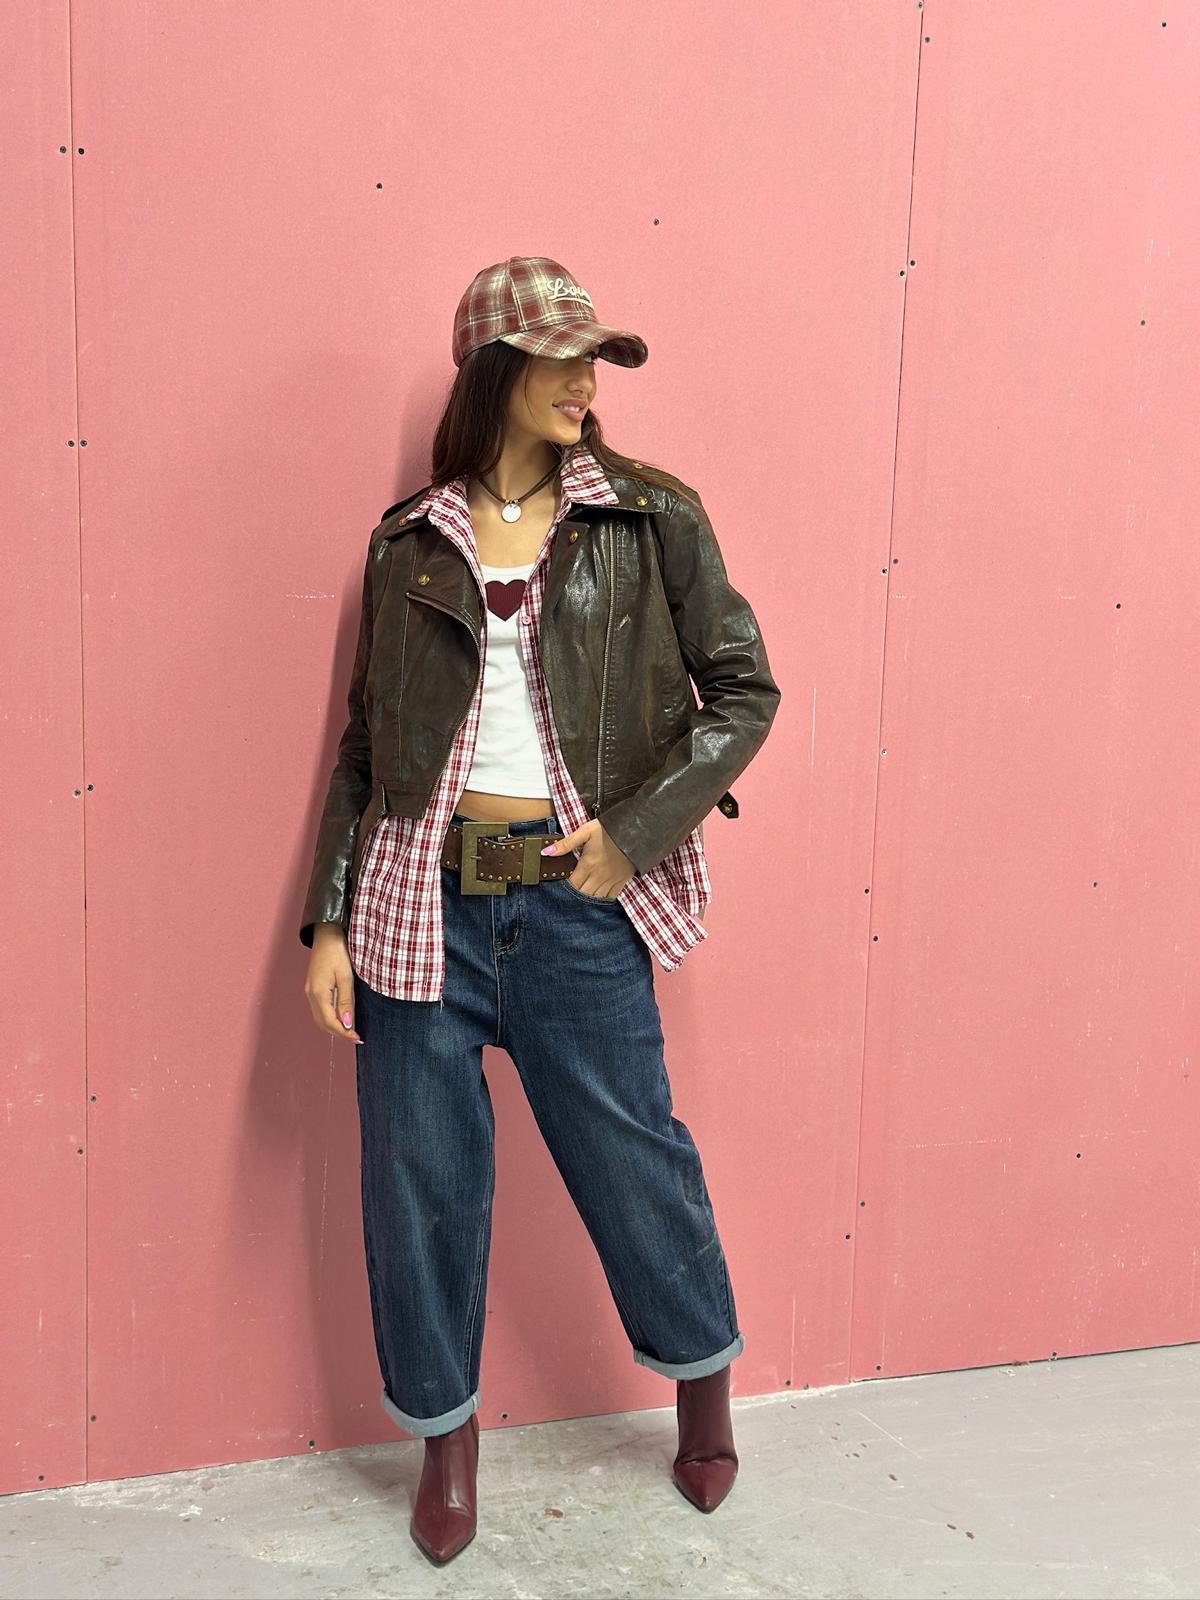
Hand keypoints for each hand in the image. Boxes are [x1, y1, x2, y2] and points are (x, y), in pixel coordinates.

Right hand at [304, 923, 362, 1042]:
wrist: (327, 934)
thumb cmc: (338, 951)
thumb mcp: (346, 976)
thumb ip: (346, 1001)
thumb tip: (347, 1024)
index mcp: (318, 993)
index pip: (330, 1022)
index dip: (344, 1033)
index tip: (358, 1038)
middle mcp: (310, 994)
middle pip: (323, 1023)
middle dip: (339, 1033)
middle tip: (356, 1037)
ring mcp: (310, 991)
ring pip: (320, 1018)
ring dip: (334, 1026)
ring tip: (351, 1029)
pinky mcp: (312, 988)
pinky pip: (320, 1009)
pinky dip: (330, 1017)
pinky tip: (342, 1016)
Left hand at [541, 819, 634, 899]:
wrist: (637, 831)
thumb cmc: (609, 830)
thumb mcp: (585, 831)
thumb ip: (566, 844)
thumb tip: (546, 852)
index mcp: (588, 865)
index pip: (572, 884)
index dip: (566, 886)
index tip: (562, 884)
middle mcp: (599, 876)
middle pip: (583, 894)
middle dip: (576, 894)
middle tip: (572, 890)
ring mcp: (611, 880)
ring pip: (596, 897)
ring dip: (589, 897)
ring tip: (584, 893)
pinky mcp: (622, 881)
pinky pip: (611, 896)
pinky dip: (603, 898)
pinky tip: (599, 893)